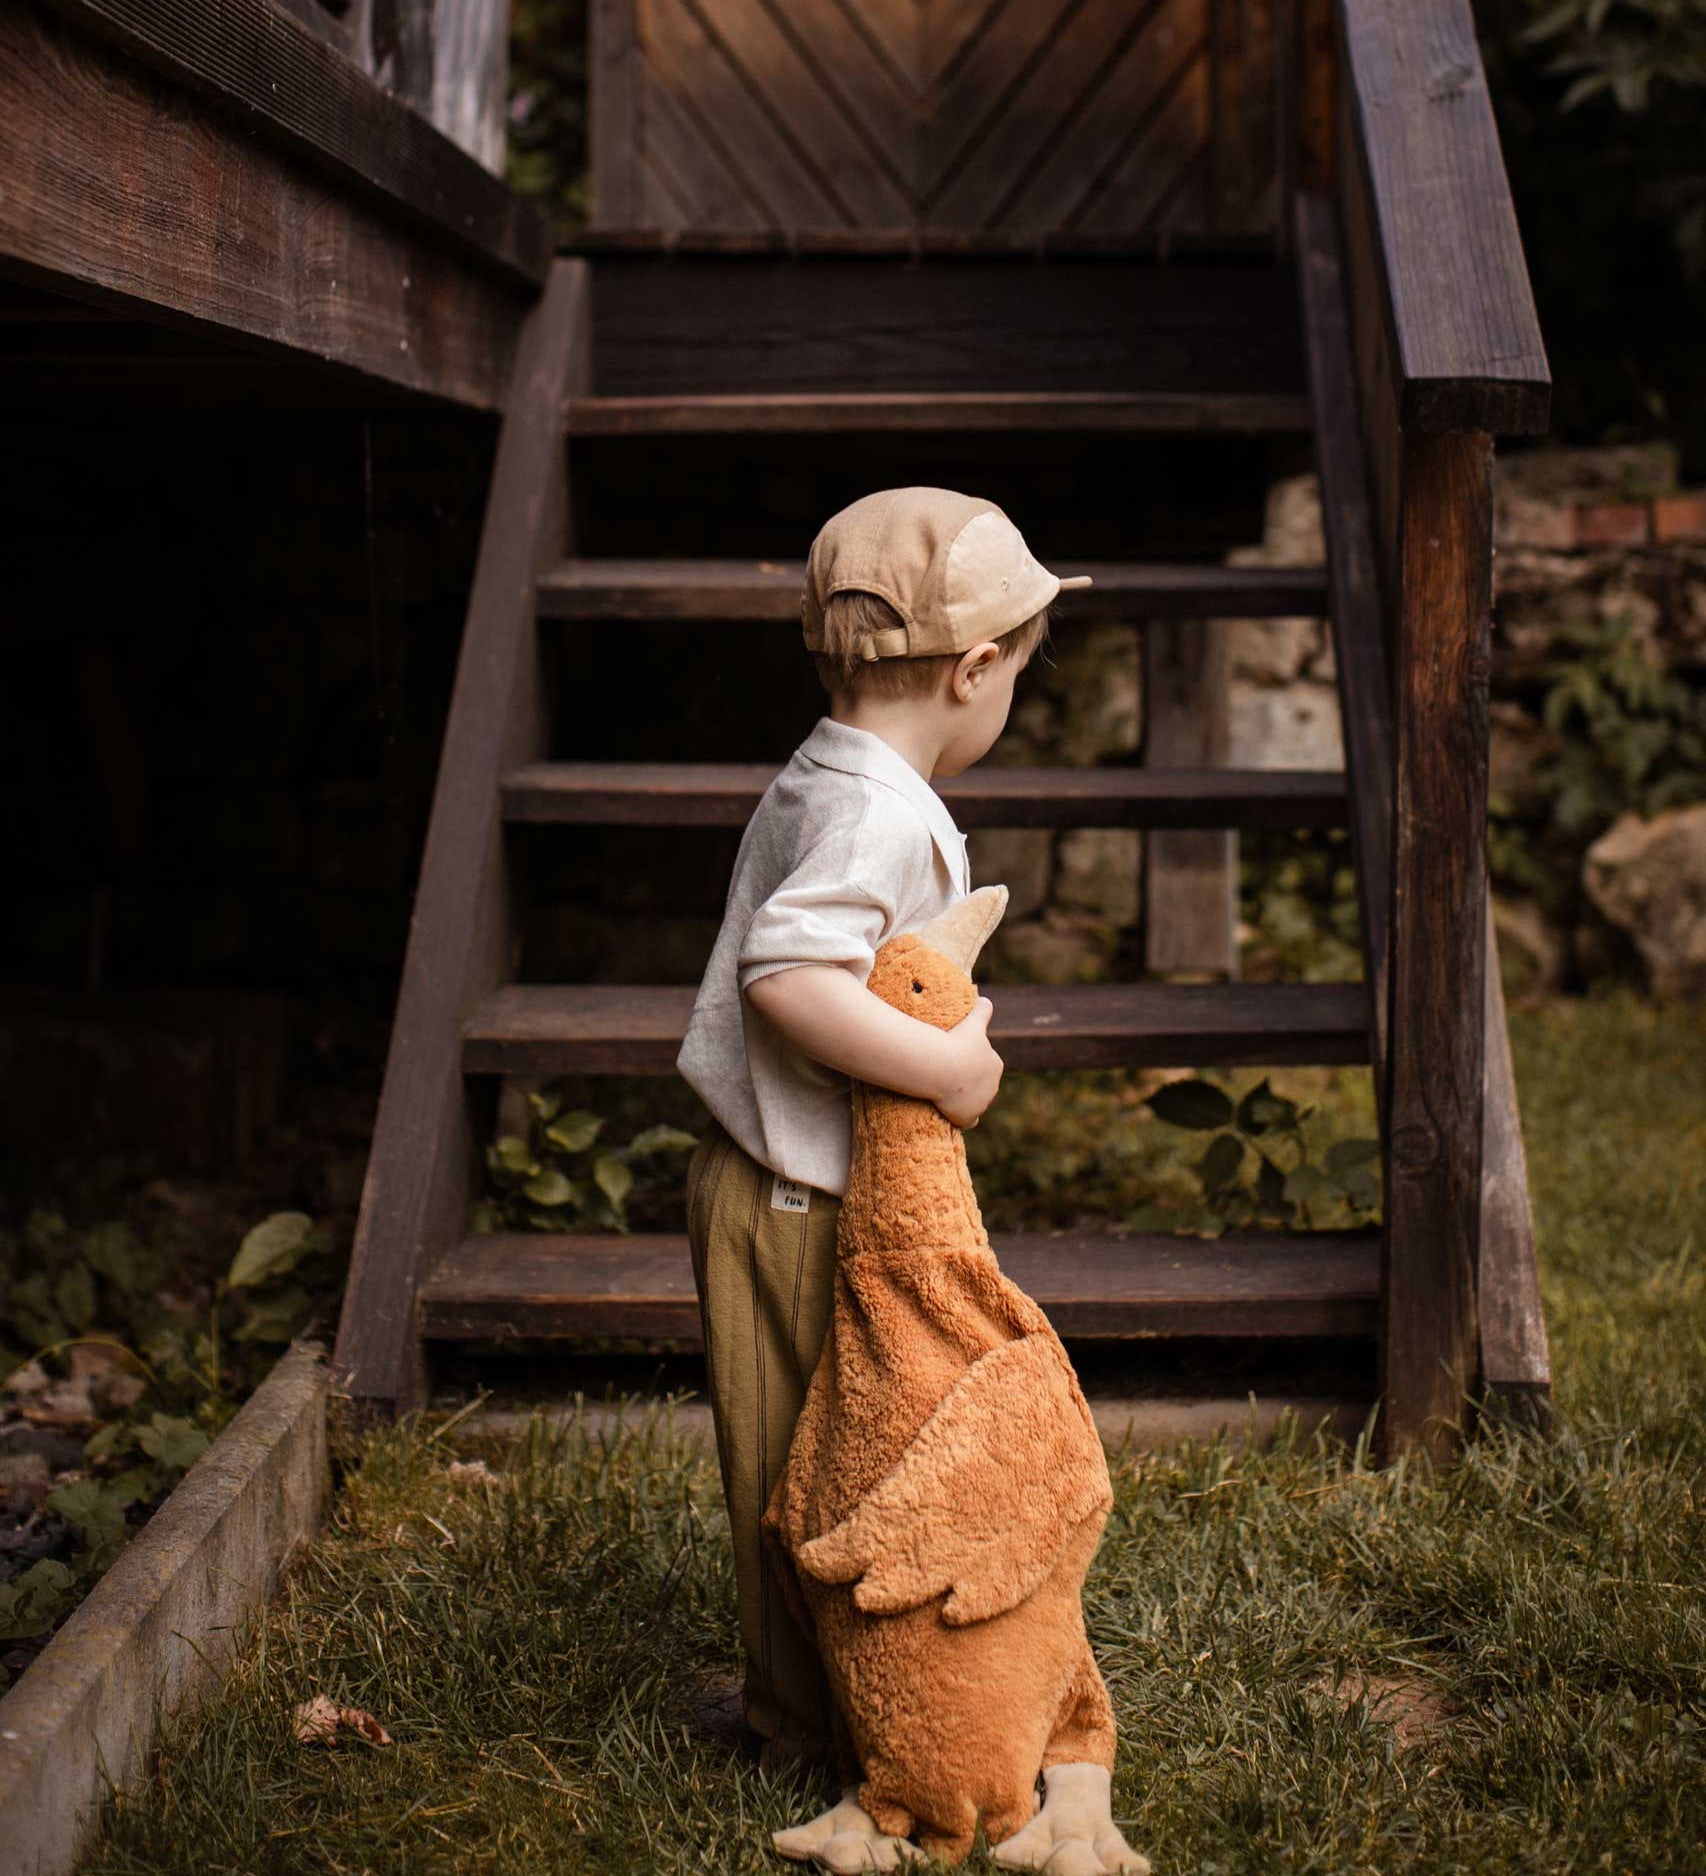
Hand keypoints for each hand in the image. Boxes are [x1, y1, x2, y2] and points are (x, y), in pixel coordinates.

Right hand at [932, 993, 1003, 1128]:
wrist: (942, 1067)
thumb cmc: (956, 1042)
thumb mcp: (971, 1021)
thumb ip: (982, 1010)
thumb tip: (985, 998)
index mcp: (995, 1064)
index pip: (986, 1064)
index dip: (969, 1061)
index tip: (953, 1058)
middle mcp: (992, 1086)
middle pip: (980, 1084)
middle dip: (967, 1081)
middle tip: (945, 1073)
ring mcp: (981, 1103)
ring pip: (974, 1101)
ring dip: (963, 1098)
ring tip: (943, 1091)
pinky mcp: (968, 1117)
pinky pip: (969, 1121)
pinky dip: (963, 1118)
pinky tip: (953, 1114)